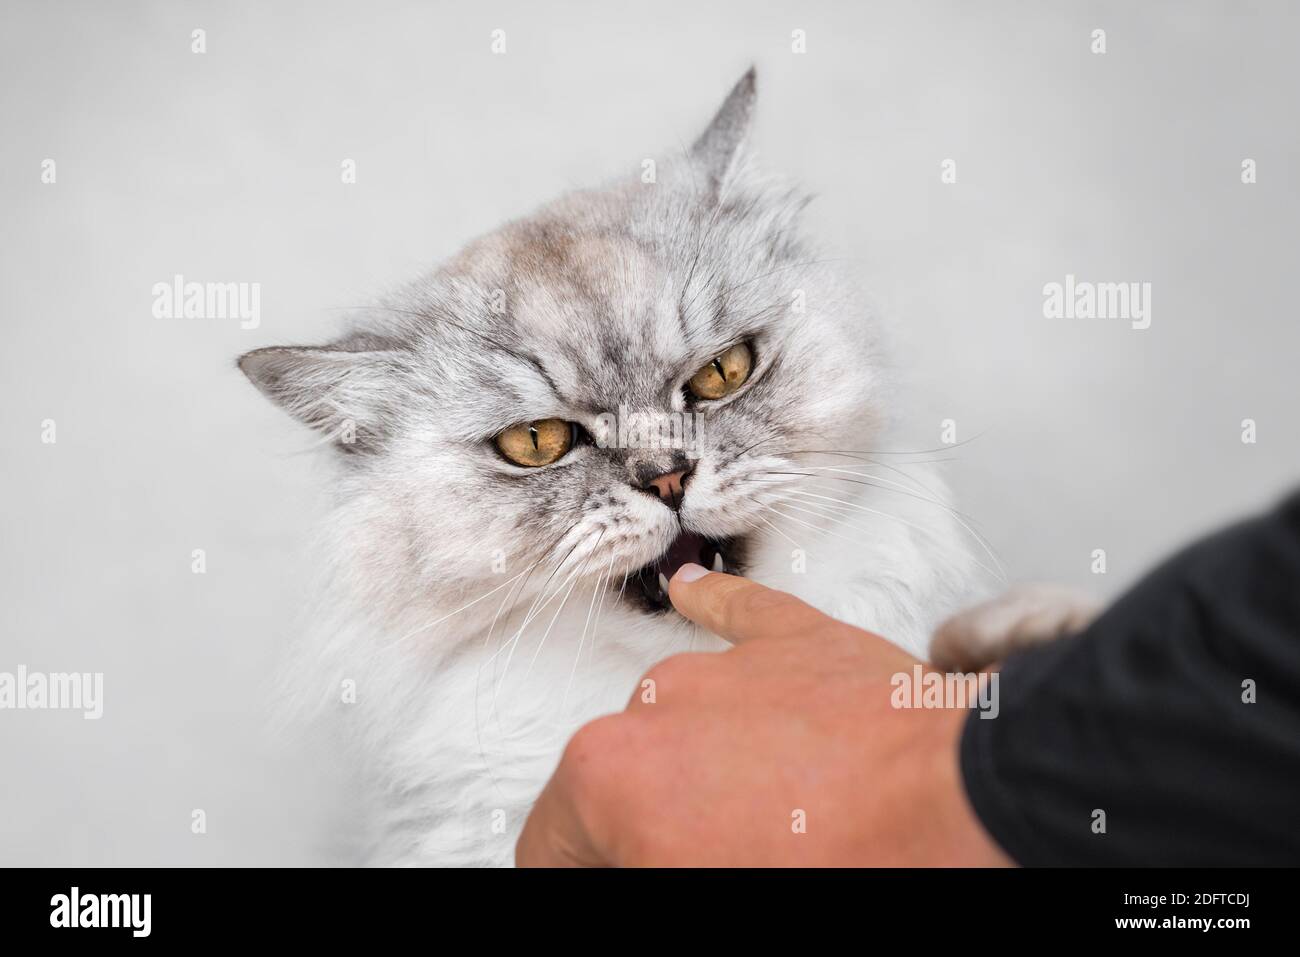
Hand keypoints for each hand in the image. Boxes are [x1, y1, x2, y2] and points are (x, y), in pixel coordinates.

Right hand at [516, 565, 1011, 866]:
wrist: (959, 808)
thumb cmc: (850, 861)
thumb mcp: (701, 887)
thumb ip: (647, 861)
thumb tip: (641, 854)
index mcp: (610, 775)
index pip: (551, 846)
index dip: (582, 871)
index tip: (611, 875)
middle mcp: (653, 704)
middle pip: (611, 781)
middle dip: (638, 828)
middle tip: (690, 860)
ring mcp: (723, 667)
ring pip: (671, 716)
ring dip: (690, 760)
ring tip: (757, 818)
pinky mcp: (793, 642)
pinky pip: (737, 611)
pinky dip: (713, 605)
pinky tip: (693, 594)